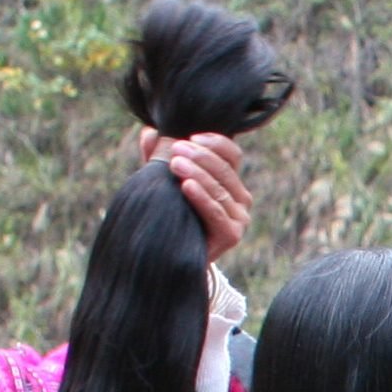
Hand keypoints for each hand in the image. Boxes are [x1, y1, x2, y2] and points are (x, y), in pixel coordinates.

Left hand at [140, 129, 252, 265]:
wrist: (171, 259)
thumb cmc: (171, 216)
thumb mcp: (164, 182)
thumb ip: (158, 158)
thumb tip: (149, 133)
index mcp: (231, 182)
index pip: (231, 155)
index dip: (215, 142)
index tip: (191, 136)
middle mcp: (241, 200)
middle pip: (226, 169)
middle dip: (200, 156)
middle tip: (176, 149)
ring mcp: (240, 219)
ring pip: (220, 189)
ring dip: (198, 173)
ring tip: (174, 164)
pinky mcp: (232, 236)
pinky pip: (217, 212)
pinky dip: (202, 197)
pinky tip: (186, 186)